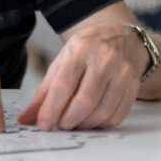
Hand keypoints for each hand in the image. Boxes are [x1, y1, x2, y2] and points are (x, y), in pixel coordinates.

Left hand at [18, 22, 147, 130]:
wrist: (121, 36)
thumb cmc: (88, 48)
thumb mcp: (62, 61)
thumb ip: (44, 90)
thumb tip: (27, 117)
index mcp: (81, 49)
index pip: (64, 85)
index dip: (52, 109)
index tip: (43, 124)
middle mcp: (104, 59)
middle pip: (84, 101)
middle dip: (68, 120)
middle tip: (60, 124)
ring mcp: (122, 72)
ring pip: (102, 111)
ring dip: (84, 124)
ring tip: (74, 123)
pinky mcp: (134, 85)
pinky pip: (117, 115)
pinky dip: (101, 124)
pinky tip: (92, 120)